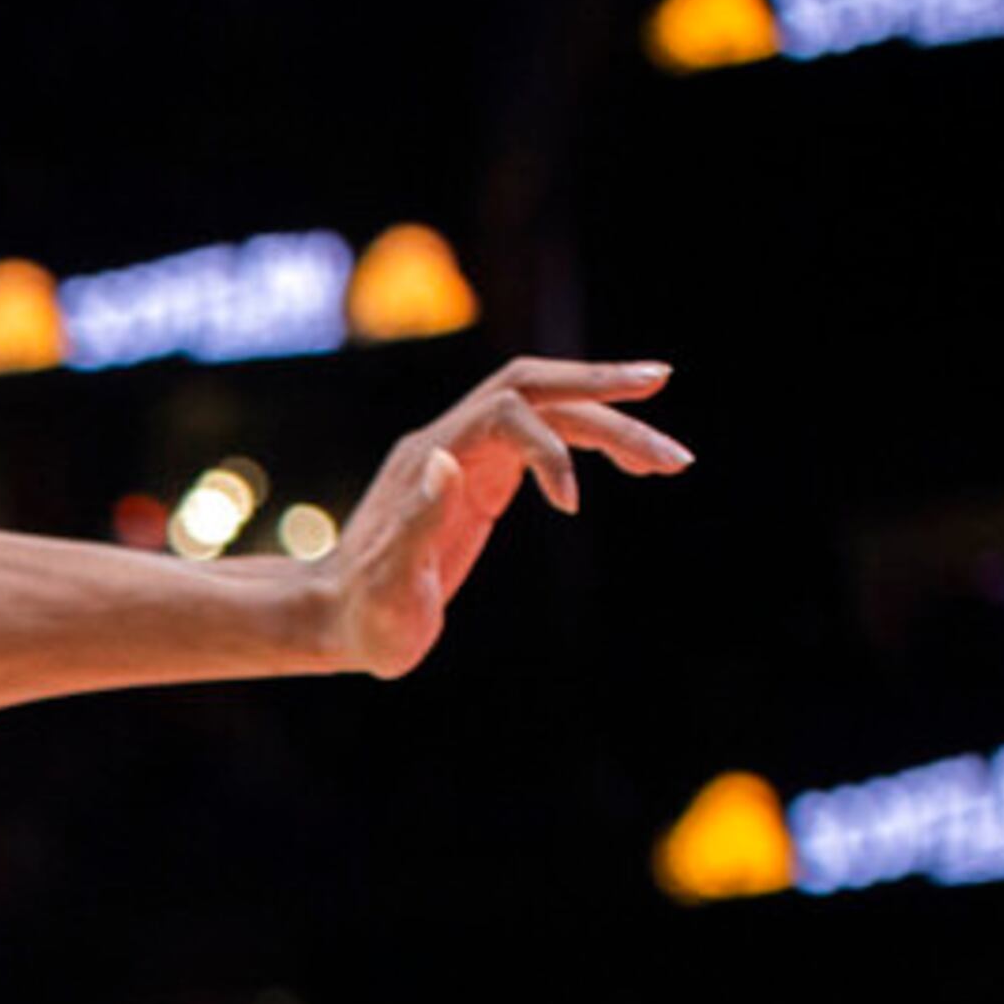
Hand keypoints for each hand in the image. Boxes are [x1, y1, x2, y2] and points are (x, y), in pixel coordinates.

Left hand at [320, 357, 691, 679]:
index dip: (547, 446)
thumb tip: (445, 459)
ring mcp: (466, 457)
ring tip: (670, 457)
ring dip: (611, 421)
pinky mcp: (481, 480)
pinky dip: (590, 446)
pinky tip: (632, 463)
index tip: (572, 505)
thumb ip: (416, 521)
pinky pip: (544, 442)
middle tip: (663, 381)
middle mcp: (448, 444)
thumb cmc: (363, 615)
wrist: (334, 622)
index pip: (503, 412)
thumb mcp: (388, 582)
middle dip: (599, 389)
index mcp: (428, 460)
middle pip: (536, 391)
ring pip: (549, 413)